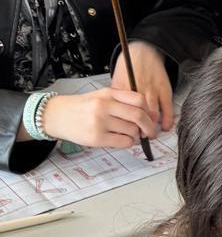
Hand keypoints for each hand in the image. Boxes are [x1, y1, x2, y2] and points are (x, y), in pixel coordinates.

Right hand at [39, 87, 159, 148]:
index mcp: (108, 93)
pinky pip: (123, 142)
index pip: (138, 99)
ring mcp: (100, 122)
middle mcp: (104, 106)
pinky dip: (128, 143)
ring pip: (132, 131)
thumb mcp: (100, 96)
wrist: (57, 115)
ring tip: (130, 136)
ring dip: (136, 136)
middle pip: (139, 116)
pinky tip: (122, 140)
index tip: (149, 118)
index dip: (148, 111)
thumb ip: (120, 102)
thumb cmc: (81, 107)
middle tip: (150, 133)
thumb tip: (144, 115)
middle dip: (149, 127)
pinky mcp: (97, 137)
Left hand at [111, 41, 172, 131]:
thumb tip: (117, 114)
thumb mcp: (116, 78)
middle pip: (139, 115)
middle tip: (139, 136)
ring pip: (153, 113)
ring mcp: (153, 89)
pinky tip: (165, 126)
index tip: (127, 132)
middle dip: (140, 129)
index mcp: (124, 87)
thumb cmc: (129, 66)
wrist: (144, 51)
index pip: (124, 111)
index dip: (126, 124)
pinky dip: (167, 119)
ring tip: (149, 133)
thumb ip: (117, 96)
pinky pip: (167, 108)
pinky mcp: (165, 89)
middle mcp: (139, 89)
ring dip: (152, 126)